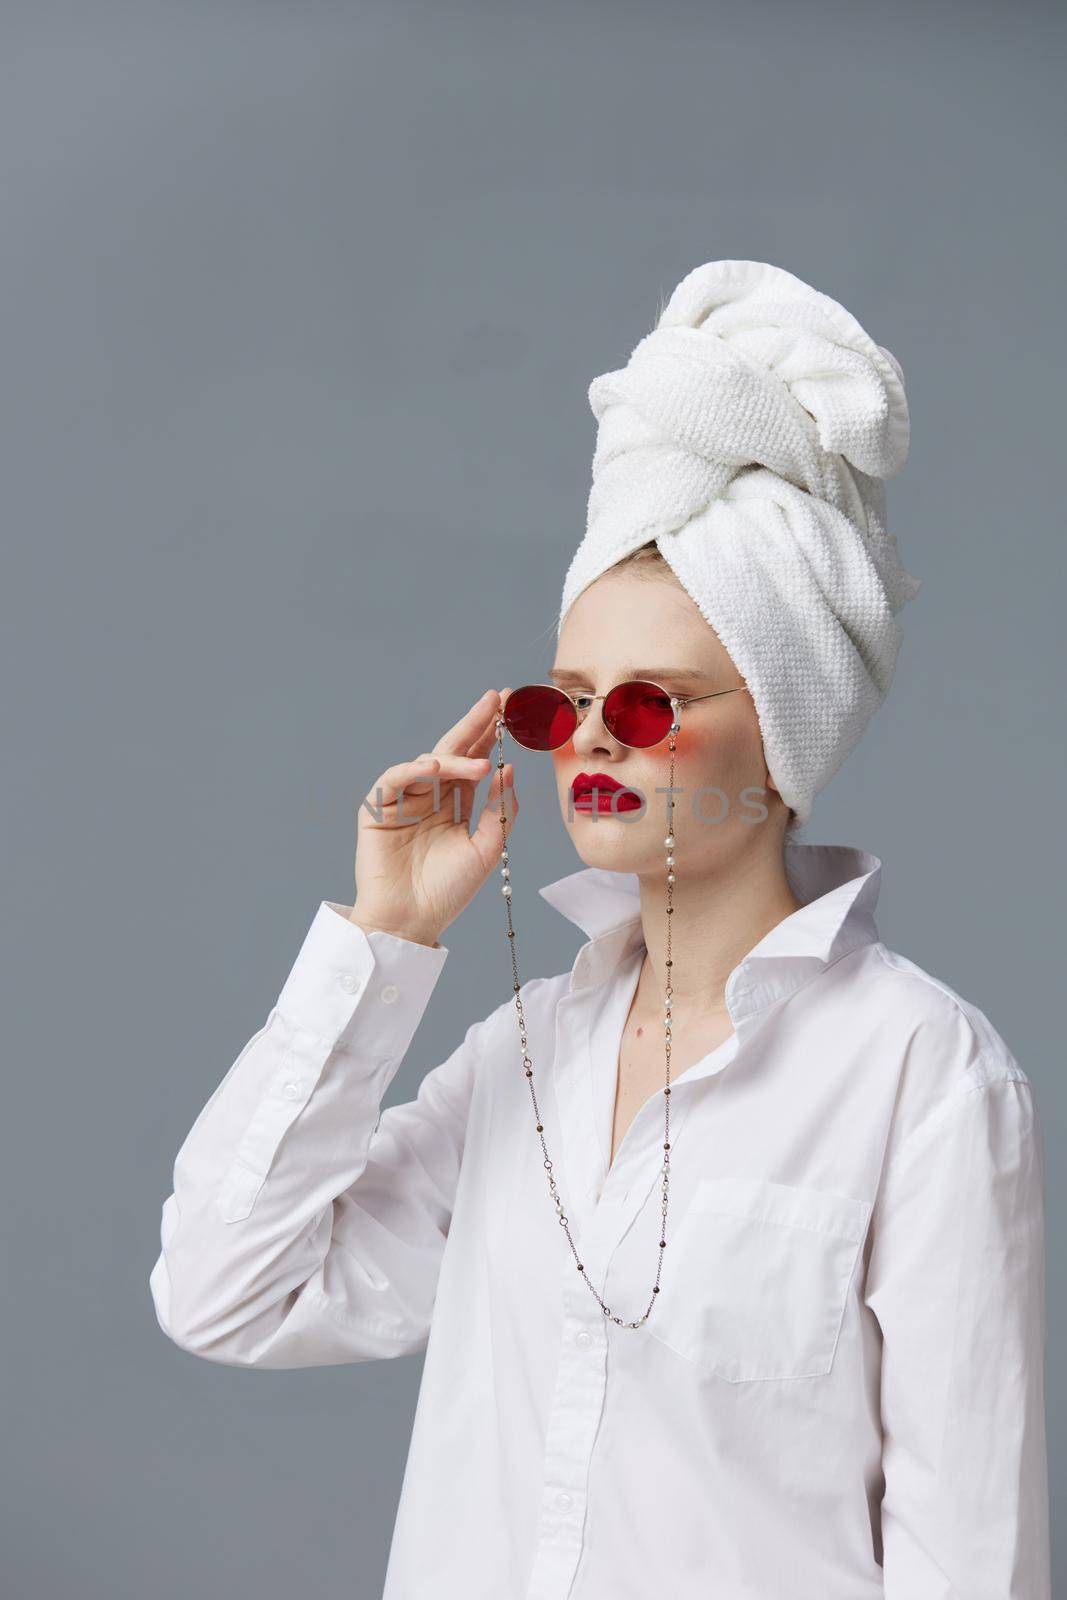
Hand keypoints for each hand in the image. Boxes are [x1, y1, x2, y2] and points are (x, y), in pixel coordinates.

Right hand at [348, 689, 517, 946]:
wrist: (411, 921)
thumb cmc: (448, 892)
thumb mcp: (486, 850)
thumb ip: (499, 810)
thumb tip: (510, 769)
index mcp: (455, 804)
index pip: (475, 761)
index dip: (491, 735)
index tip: (511, 709)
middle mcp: (431, 797)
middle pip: (453, 751)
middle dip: (475, 724)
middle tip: (496, 699)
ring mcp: (404, 801)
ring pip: (428, 763)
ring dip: (455, 758)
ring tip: (480, 765)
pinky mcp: (377, 809)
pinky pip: (393, 780)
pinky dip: (412, 770)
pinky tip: (435, 768)